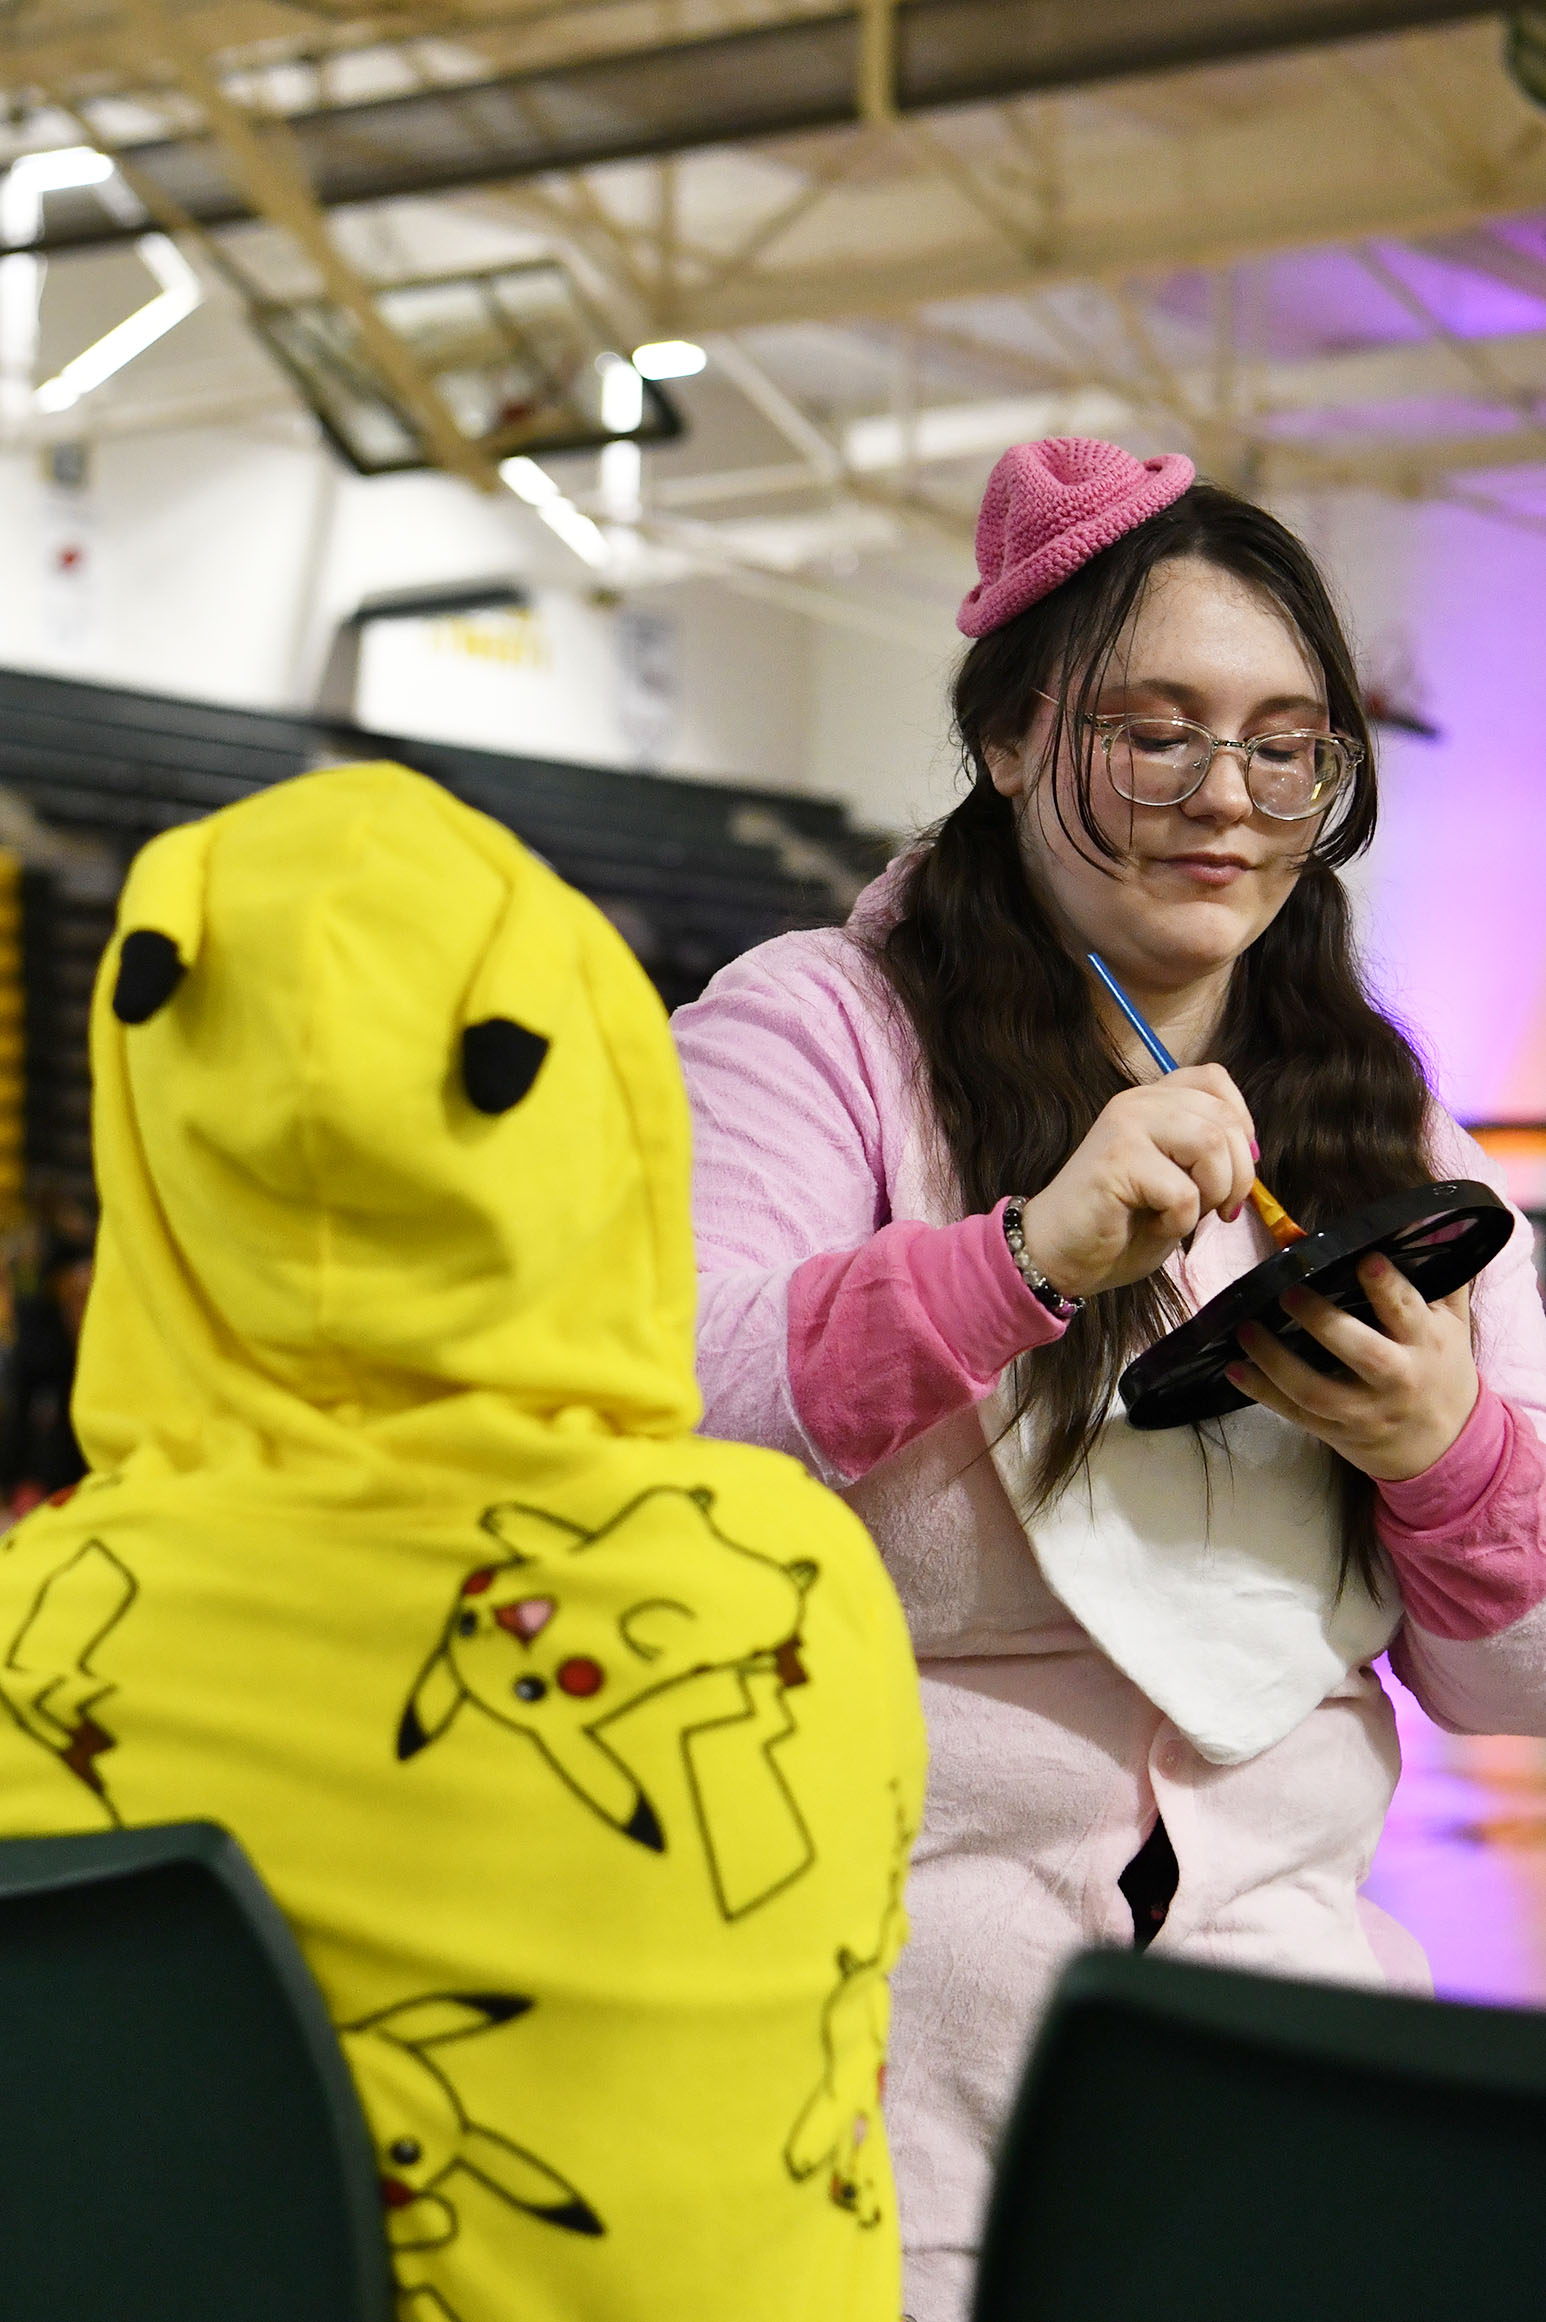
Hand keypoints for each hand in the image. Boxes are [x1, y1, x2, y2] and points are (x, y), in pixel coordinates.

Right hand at [1016, 1065, 1256, 1299]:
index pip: (1215, 1080)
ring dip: (1213, 1193)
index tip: (1231, 1169)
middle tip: (1218, 1209)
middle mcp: (1138, 1102)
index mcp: (1153, 1099)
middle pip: (1225, 1119)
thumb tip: (1251, 1153)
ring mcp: (1125, 1126)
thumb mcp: (1176, 1176)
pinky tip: (1154, 1226)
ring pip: (1211, 1144)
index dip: (1241, 1124)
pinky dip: (1180, 1222)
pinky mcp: (1118, 1161)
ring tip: (1183, 1215)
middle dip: (1238, 1175)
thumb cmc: (1120, 1222)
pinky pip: (1183, 1191)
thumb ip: (1207, 1152)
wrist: (1060, 1253)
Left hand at [1225, 1253, 1478, 1480]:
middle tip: (1288, 1292)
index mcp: (1426, 1342)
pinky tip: (1235, 1368)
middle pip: (1361, 1352)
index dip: (1386, 1286)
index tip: (1364, 1258)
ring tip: (1246, 1329)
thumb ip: (1439, 1278)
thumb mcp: (1452, 1325)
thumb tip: (1421, 1223)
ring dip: (1276, 1360)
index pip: (1406, 1311)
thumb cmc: (1442, 1367)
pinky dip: (1262, 1392)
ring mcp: (1364, 1409)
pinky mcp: (1337, 1430)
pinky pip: (1295, 1413)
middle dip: (1322, 1322)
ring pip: (1316, 1389)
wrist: (1444, 1444)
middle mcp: (1396, 1376)